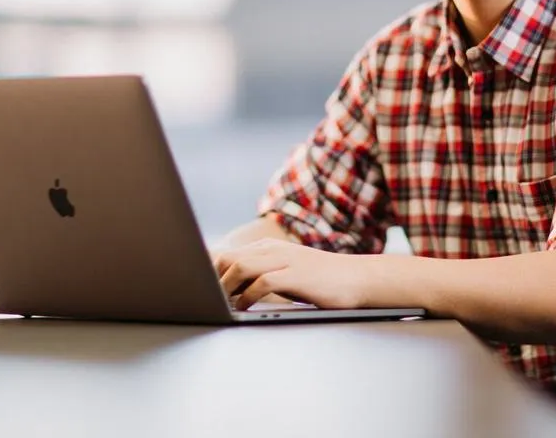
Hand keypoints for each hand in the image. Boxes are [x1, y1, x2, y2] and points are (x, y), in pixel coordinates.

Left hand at [212, 239, 370, 310]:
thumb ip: (261, 274)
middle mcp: (273, 249)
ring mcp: (285, 260)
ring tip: (222, 304)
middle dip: (212, 280)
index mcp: (268, 247)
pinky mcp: (295, 275)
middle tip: (207, 300)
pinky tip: (244, 307)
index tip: (200, 291)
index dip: (210, 272)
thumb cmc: (319, 279)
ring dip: (226, 288)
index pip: (228, 254)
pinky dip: (248, 296)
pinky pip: (262, 282)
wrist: (355, 277)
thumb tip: (231, 291)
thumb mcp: (286, 270)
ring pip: (241, 267)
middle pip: (229, 258)